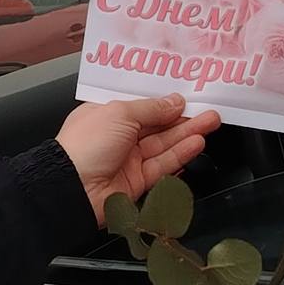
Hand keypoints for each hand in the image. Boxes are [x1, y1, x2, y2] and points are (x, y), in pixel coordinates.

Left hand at [57, 95, 222, 223]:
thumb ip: (152, 108)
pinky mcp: (137, 181)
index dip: (165, 101)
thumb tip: (175, 102)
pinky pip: (162, 165)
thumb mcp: (119, 113)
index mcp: (106, 115)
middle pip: (156, 125)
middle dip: (183, 117)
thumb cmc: (86, 145)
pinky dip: (180, 154)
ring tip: (211, 122)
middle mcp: (117, 136)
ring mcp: (127, 160)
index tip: (188, 95)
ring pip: (163, 144)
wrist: (72, 189)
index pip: (142, 106)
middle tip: (208, 109)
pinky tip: (196, 143)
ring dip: (187, 133)